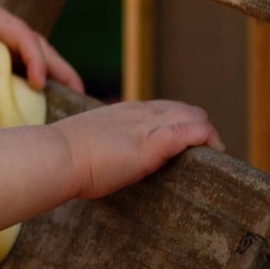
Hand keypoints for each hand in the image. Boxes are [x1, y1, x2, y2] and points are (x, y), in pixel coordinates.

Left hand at [0, 4, 82, 111]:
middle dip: (61, 70)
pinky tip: (45, 105)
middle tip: (79, 94)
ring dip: (53, 79)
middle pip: (41, 49)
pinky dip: (35, 86)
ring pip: (36, 61)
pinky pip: (23, 72)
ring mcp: (6, 45)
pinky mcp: (1, 60)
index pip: (25, 38)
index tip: (38, 84)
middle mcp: (6, 31)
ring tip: (72, 102)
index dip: (36, 60)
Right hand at [54, 100, 222, 199]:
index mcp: (120, 112)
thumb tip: (92, 159)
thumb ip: (97, 145)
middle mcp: (137, 113)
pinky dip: (208, 138)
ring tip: (213, 154)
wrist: (55, 155)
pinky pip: (193, 132)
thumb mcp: (83, 143)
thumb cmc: (60, 156)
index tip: (182, 144)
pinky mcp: (154, 143)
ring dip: (208, 134)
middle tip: (203, 152)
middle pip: (182, 109)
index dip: (177, 123)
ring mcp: (146, 126)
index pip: (160, 109)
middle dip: (198, 127)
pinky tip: (214, 151)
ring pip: (193, 116)